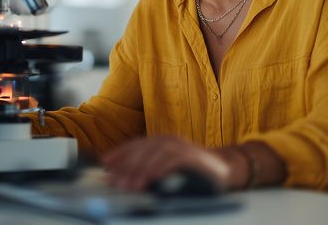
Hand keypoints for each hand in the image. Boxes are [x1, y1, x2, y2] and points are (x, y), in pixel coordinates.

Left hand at [101, 135, 233, 191]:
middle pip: (142, 149)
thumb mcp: (164, 168)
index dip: (119, 153)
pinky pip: (173, 161)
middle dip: (127, 166)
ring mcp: (180, 146)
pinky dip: (160, 169)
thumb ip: (144, 170)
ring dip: (141, 170)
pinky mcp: (192, 156)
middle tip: (116, 183)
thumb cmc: (190, 170)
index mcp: (159, 141)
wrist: (223, 168)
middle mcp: (168, 140)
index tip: (104, 164)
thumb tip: (118, 177)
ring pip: (155, 154)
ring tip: (130, 186)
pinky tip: (151, 179)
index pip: (135, 145)